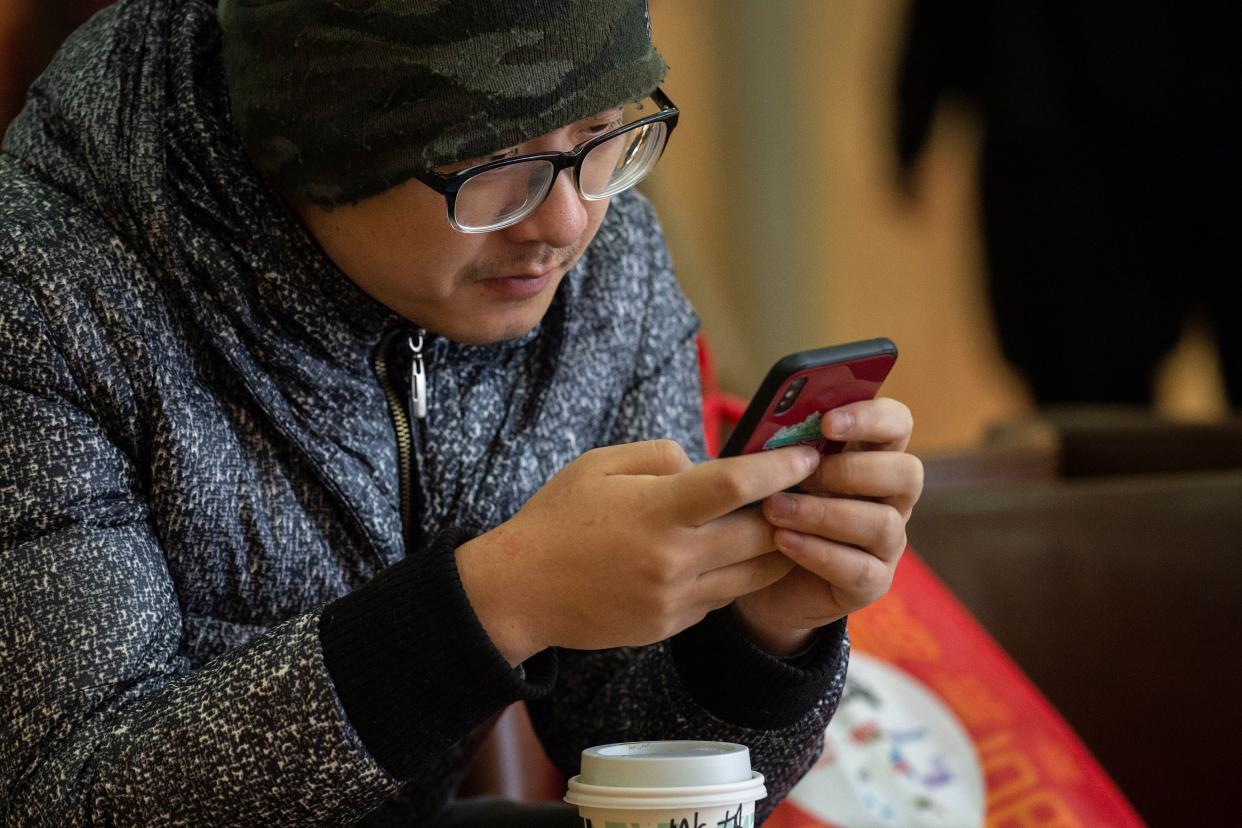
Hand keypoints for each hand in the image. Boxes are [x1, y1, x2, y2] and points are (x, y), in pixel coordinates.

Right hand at [455, 440, 820, 665]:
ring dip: (777, 547)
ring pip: (754, 574)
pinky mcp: (671, 625)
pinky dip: (737, 574)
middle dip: (791, 509)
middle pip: (762, 534)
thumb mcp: (600, 464)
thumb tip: (705, 464)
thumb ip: (661, 455)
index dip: (779, 467)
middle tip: (806, 488)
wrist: (520, 592)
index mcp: (657, 510)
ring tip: (783, 522)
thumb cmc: (557, 519)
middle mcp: (673, 558)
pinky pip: (724, 596)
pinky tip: (732, 554)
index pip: (737, 485)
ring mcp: (675, 598)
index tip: (807, 455)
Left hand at [732, 398, 923, 654]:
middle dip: (853, 471)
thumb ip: (783, 446)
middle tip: (804, 476)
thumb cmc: (768, 505)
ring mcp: (887, 543)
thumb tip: (770, 423)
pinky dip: (818, 552)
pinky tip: (782, 541)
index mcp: (872, 456)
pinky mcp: (872, 582)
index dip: (871, 417)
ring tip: (774, 509)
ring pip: (883, 523)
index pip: (897, 424)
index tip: (826, 422)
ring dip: (824, 513)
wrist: (754, 571)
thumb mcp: (773, 471)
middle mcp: (891, 498)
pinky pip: (860, 569)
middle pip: (907, 472)